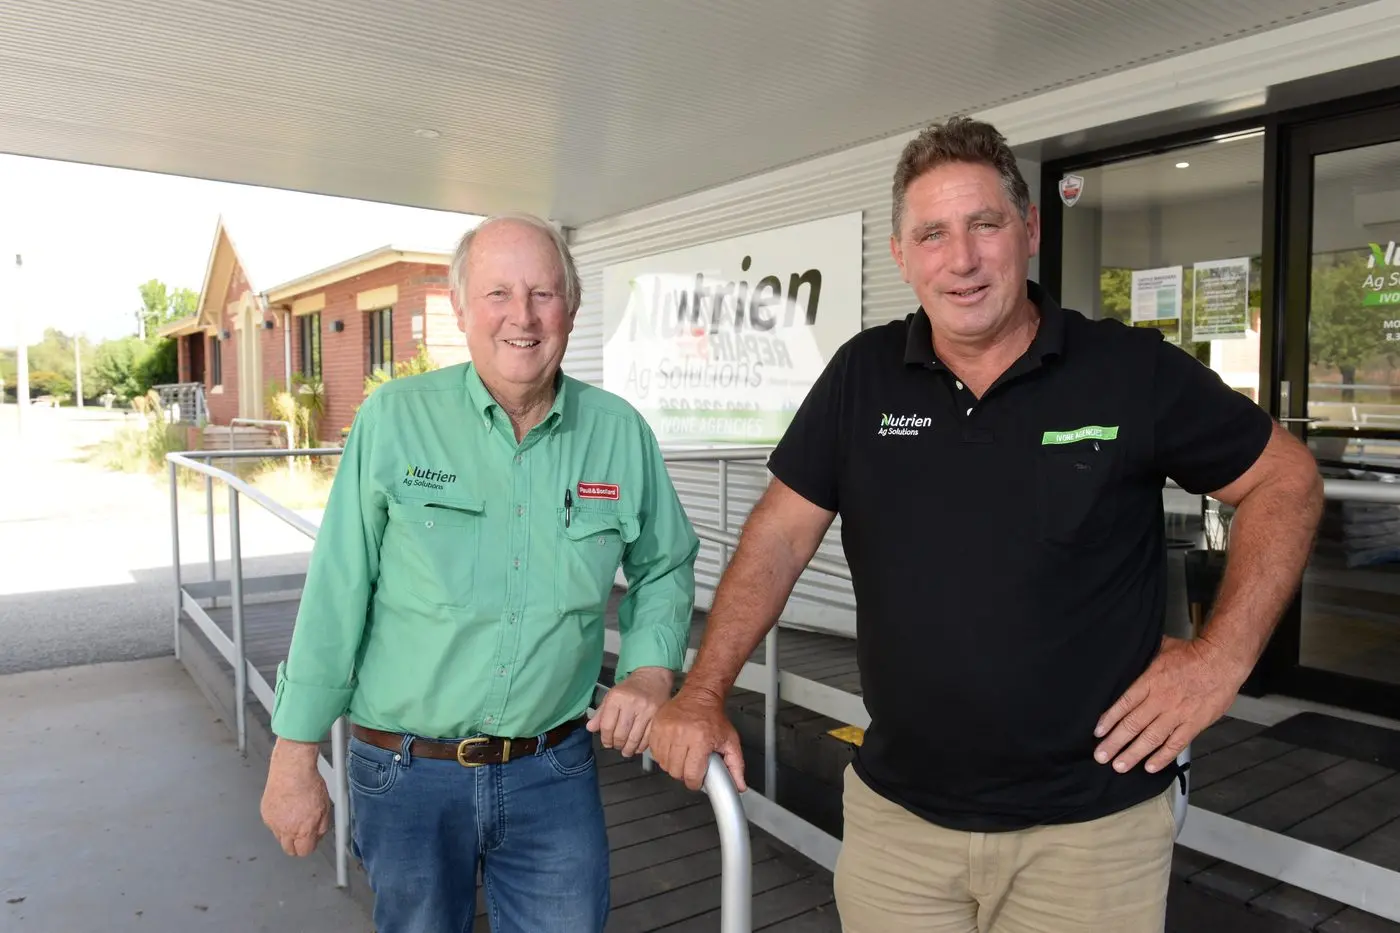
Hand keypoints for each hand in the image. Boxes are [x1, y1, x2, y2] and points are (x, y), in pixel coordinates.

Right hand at [260, 739, 331, 856]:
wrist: (292, 769)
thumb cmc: (309, 783)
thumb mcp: (325, 806)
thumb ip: (322, 825)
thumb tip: (319, 834)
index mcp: (303, 829)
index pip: (304, 851)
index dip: (309, 846)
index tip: (311, 841)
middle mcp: (286, 829)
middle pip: (289, 849)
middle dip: (297, 844)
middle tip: (303, 833)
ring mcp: (274, 822)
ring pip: (279, 837)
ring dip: (287, 832)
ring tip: (295, 815)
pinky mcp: (265, 814)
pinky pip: (272, 824)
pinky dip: (278, 820)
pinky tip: (286, 808)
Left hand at [588, 666, 673, 756]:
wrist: (653, 678)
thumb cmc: (630, 689)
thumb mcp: (611, 696)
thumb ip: (600, 713)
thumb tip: (590, 728)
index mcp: (617, 697)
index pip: (607, 725)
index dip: (605, 738)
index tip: (607, 743)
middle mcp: (631, 703)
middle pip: (621, 734)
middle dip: (617, 744)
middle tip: (617, 746)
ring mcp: (646, 711)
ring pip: (634, 738)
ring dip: (628, 749)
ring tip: (626, 751)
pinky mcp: (658, 716)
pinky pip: (647, 738)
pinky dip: (641, 746)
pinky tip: (637, 747)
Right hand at [648, 687, 745, 792]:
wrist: (700, 695)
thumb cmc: (714, 717)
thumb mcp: (730, 741)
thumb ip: (736, 766)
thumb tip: (739, 786)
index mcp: (700, 739)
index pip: (692, 775)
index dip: (696, 782)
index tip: (698, 779)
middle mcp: (681, 734)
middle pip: (676, 771)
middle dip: (684, 774)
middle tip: (691, 766)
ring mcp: (666, 730)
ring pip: (664, 764)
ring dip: (673, 765)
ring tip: (682, 757)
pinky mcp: (656, 727)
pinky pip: (655, 752)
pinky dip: (662, 755)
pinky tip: (672, 750)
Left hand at [1094, 635, 1248, 774]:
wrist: (1222, 660)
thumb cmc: (1191, 654)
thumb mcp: (1159, 649)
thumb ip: (1143, 661)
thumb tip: (1127, 659)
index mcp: (1150, 681)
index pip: (1124, 704)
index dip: (1109, 720)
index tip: (1098, 733)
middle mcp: (1160, 700)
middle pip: (1132, 725)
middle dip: (1114, 743)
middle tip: (1101, 756)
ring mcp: (1177, 714)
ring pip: (1151, 738)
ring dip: (1133, 754)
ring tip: (1119, 766)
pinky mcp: (1194, 724)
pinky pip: (1175, 744)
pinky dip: (1162, 757)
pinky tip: (1149, 767)